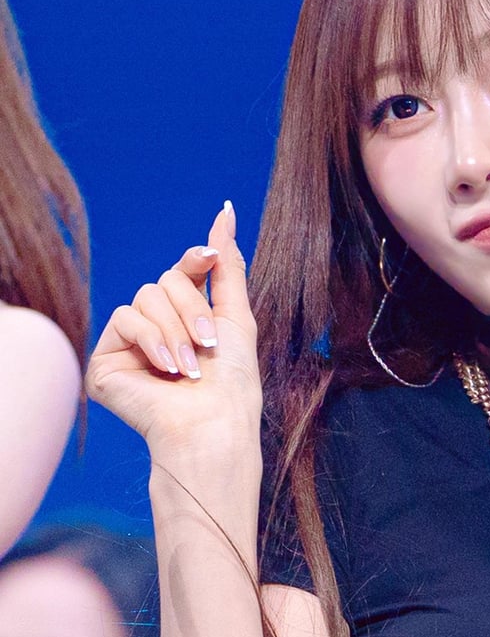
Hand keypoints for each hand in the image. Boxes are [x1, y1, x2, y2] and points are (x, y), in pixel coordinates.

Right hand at [86, 202, 260, 459]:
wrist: (213, 424)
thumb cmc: (232, 382)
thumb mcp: (236, 315)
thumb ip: (227, 266)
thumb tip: (225, 212)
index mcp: (188, 318)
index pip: (184, 271)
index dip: (196, 260)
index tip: (209, 255)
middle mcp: (157, 328)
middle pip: (165, 280)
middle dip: (192, 309)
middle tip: (209, 344)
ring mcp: (129, 345)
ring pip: (145, 297)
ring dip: (175, 330)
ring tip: (189, 366)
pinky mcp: (106, 361)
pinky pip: (124, 319)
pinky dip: (150, 339)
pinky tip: (165, 369)